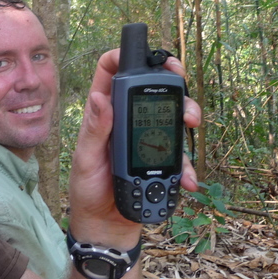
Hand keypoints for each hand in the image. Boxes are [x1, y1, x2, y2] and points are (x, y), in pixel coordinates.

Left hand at [67, 49, 200, 245]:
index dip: (125, 54)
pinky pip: (180, 152)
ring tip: (191, 123)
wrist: (105, 225)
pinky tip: (188, 176)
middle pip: (151, 86)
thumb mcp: (86, 158)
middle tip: (181, 82)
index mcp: (102, 111)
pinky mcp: (161, 157)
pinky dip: (188, 162)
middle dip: (171, 81)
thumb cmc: (87, 188)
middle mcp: (125, 118)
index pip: (111, 70)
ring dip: (187, 113)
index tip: (145, 53)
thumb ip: (95, 129)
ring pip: (172, 113)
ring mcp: (146, 136)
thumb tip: (100, 97)